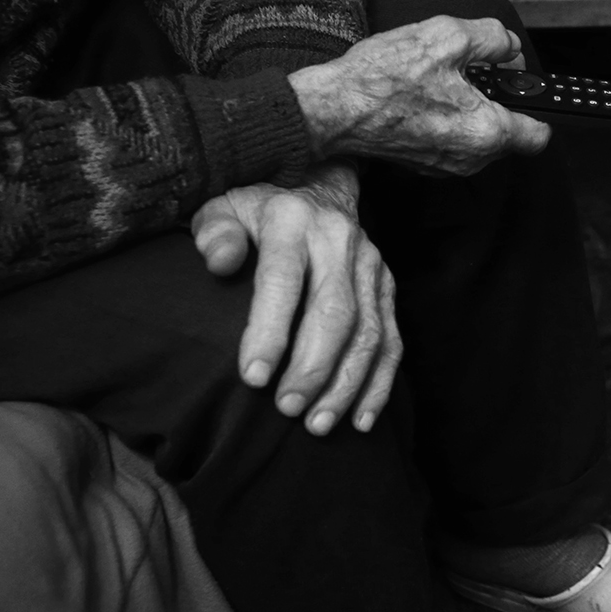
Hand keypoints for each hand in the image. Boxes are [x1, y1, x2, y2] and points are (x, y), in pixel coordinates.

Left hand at [190, 165, 401, 435]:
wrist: (316, 186)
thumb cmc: (255, 212)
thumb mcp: (223, 206)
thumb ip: (216, 233)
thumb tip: (221, 263)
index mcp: (292, 220)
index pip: (284, 280)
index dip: (271, 332)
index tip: (253, 379)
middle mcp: (339, 240)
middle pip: (335, 313)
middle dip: (313, 368)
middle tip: (286, 410)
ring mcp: (371, 265)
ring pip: (370, 333)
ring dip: (347, 385)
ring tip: (318, 425)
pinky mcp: (388, 287)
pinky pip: (393, 342)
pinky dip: (379, 384)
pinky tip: (360, 421)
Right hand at [289, 15, 552, 175]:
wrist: (329, 110)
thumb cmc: (383, 79)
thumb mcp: (446, 37)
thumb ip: (491, 38)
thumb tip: (508, 48)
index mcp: (487, 134)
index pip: (539, 134)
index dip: (533, 101)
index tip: (513, 79)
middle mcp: (471, 159)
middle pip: (507, 130)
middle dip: (495, 97)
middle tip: (467, 66)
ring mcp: (446, 165)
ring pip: (477, 134)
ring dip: (467, 105)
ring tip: (438, 77)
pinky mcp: (422, 163)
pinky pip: (450, 139)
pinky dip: (444, 116)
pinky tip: (420, 93)